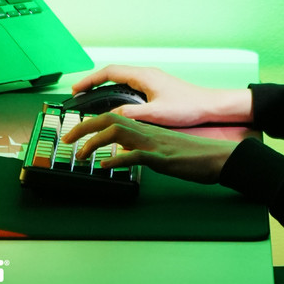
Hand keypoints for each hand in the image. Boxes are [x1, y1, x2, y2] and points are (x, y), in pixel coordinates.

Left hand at [63, 112, 238, 184]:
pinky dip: (118, 159)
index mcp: (147, 129)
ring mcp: (154, 143)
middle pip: (110, 119)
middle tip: (66, 138)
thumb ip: (142, 149)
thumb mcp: (163, 150)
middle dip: (84, 127)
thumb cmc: (194, 156)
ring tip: (80, 155)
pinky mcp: (162, 157)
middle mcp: (148, 131)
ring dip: (95, 142)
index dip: (91, 122)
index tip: (75, 131)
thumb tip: (123, 154)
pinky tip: (106, 166)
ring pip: (118, 132)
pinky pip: (136, 155)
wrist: (217, 157)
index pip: (114, 117)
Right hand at [70, 65, 252, 127]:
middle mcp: (146, 75)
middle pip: (114, 74)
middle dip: (94, 83)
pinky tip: (116, 106)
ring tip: (92, 101)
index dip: (90, 80)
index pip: (110, 72)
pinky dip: (117, 92)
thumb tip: (110, 116)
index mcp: (144, 76)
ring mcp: (152, 81)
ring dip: (106, 88)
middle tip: (79, 95)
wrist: (210, 106)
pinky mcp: (157, 89)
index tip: (76, 89)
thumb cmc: (187, 107)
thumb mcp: (156, 114)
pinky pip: (131, 87)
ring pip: (122, 80)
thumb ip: (132, 114)